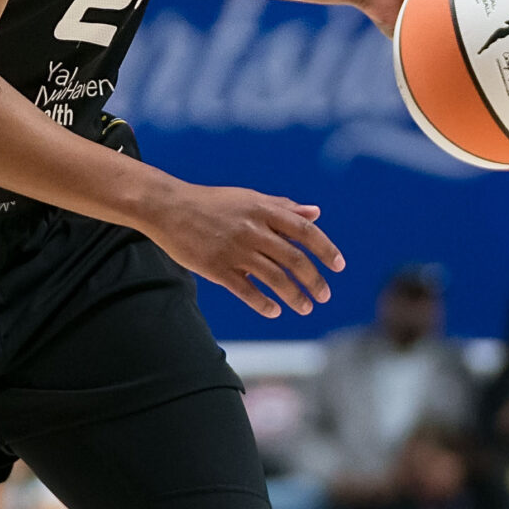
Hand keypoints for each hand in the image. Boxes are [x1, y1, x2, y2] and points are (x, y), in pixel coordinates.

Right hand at [142, 182, 342, 317]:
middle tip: (324, 295)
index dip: (325, 249)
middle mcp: (253, 230)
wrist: (169, 207)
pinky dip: (263, 303)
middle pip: (294, 259)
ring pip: (274, 278)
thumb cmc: (212, 203)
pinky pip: (246, 290)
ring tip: (305, 307)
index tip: (339, 266)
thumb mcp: (249, 198)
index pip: (305, 231)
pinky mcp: (217, 267)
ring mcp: (235, 250)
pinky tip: (274, 311)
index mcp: (263, 210)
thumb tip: (315, 213)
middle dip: (314, 280)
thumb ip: (283, 206)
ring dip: (294, 296)